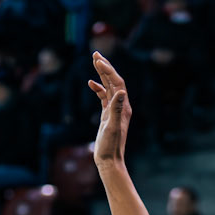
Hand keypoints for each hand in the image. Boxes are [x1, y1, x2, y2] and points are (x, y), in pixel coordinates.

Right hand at [87, 51, 130, 167]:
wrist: (109, 160)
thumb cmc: (110, 146)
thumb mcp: (112, 126)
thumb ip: (116, 109)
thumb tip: (121, 91)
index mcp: (124, 106)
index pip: (117, 82)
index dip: (108, 70)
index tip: (98, 60)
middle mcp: (121, 106)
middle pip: (114, 81)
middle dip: (105, 66)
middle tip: (95, 53)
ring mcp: (114, 110)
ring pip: (108, 87)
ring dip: (101, 74)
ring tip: (94, 61)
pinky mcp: (107, 115)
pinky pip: (103, 97)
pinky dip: (98, 88)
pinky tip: (90, 83)